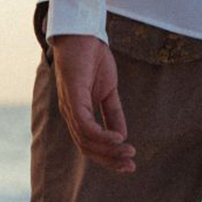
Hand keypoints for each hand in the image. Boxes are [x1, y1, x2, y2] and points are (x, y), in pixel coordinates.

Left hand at [51, 35, 134, 172]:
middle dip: (110, 160)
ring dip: (109, 149)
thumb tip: (122, 137)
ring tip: (128, 152)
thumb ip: (113, 114)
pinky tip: (118, 138)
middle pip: (88, 149)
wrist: (82, 34)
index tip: (129, 165)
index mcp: (79, 116)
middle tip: (130, 167)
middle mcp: (72, 116)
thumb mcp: (108, 91)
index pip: (92, 145)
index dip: (109, 157)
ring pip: (87, 141)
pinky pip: (86, 125)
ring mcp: (70, 108)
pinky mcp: (73, 98)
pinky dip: (102, 135)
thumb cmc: (92, 59)